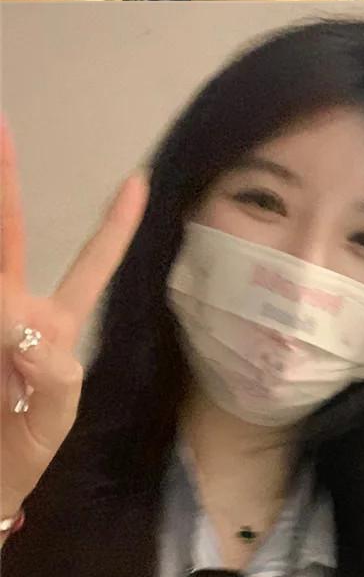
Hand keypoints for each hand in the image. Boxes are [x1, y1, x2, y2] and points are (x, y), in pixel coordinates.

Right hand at [0, 119, 146, 530]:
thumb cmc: (24, 444)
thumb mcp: (54, 415)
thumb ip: (51, 376)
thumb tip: (26, 335)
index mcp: (54, 325)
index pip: (90, 267)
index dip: (114, 228)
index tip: (137, 181)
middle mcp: (16, 311)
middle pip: (8, 240)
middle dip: (5, 188)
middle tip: (2, 131)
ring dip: (4, 340)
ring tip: (9, 383)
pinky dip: (2, 350)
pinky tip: (4, 380)